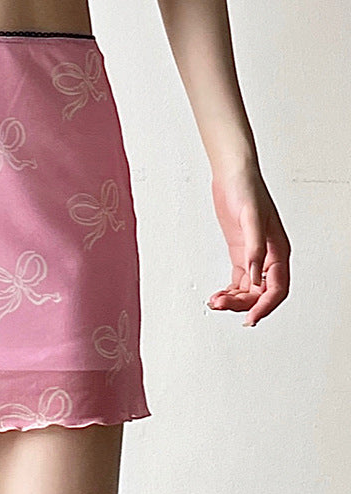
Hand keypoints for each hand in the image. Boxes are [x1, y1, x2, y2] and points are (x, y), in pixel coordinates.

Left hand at [207, 167, 290, 326]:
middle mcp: (269, 256)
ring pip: (249, 289)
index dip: (265, 306)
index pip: (277, 288)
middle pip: (261, 293)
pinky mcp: (241, 252)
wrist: (232, 175)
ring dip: (234, 299)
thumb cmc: (246, 190)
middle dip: (243, 303)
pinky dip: (230, 291)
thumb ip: (254, 249)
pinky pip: (240, 280)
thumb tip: (255, 278)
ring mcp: (254, 255)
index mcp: (279, 251)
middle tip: (220, 306)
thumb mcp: (250, 218)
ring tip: (214, 302)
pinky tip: (217, 295)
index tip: (250, 318)